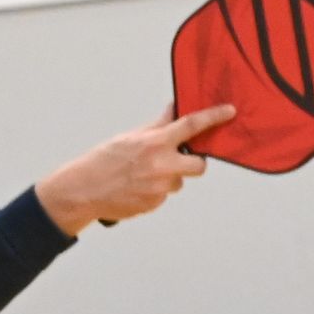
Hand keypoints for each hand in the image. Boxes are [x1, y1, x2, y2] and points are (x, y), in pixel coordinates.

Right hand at [36, 103, 236, 235]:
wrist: (84, 189)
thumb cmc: (105, 159)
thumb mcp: (131, 136)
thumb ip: (158, 125)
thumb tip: (175, 109)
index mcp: (156, 142)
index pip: (192, 125)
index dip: (214, 117)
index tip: (230, 112)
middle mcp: (162, 165)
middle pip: (199, 165)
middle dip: (193, 162)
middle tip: (177, 159)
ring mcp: (160, 187)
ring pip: (179, 181)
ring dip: (169, 177)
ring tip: (142, 175)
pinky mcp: (155, 204)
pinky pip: (165, 195)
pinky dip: (155, 190)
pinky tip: (136, 187)